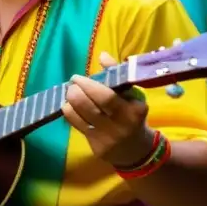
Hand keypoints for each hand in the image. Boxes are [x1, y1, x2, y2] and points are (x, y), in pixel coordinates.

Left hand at [61, 51, 152, 166]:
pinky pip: (77, 125)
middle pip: (91, 105)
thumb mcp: (132, 96)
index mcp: (134, 109)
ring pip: (81, 115)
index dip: (88, 84)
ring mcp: (108, 137)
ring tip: (70, 92)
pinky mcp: (97, 147)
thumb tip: (102, 54)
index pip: (107, 95)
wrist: (137, 151)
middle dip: (76, 90)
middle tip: (72, 83)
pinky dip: (69, 112)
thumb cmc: (133, 116)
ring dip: (70, 100)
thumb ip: (117, 75)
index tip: (77, 77)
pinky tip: (69, 106)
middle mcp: (122, 124)